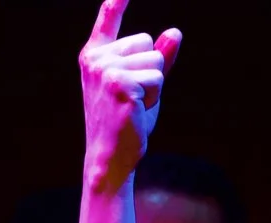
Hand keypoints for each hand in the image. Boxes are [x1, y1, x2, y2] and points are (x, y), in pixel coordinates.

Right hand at [77, 0, 181, 191]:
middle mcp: (96, 58)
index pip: (108, 17)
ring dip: (154, 85)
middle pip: (147, 42)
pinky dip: (154, 96)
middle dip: (150, 70)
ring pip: (155, 59)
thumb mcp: (142, 85)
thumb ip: (157, 58)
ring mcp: (105, 70)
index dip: (117, 0)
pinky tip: (136, 111)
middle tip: (132, 99)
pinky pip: (157, 77)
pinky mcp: (119, 83)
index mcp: (95, 55)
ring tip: (134, 105)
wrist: (110, 158)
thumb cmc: (125, 122)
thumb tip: (175, 32)